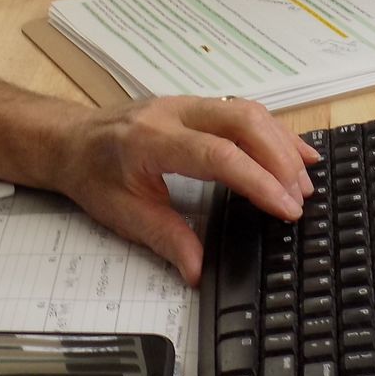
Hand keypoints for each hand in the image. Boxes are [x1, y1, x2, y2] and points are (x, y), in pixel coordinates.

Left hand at [50, 96, 317, 285]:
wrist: (68, 140)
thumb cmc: (92, 174)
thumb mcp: (122, 214)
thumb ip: (166, 239)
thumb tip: (199, 271)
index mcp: (151, 140)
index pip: (217, 154)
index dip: (257, 181)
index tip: (286, 208)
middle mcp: (172, 113)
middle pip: (242, 121)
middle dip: (280, 160)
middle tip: (301, 199)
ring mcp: (186, 104)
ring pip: (248, 110)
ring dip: (282, 144)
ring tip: (305, 182)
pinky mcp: (196, 106)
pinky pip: (243, 111)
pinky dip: (274, 133)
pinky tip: (297, 154)